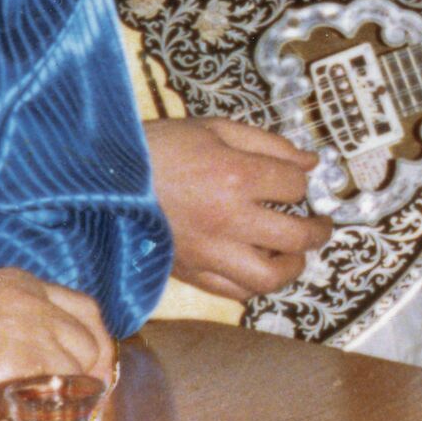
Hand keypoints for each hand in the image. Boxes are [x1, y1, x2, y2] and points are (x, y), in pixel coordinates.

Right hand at [0, 267, 112, 420]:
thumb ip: (21, 327)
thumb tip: (60, 357)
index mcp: (17, 283)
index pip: (81, 306)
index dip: (92, 338)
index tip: (94, 364)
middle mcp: (30, 298)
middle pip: (88, 334)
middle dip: (88, 366)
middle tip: (78, 393)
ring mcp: (32, 325)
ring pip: (79, 360)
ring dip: (65, 386)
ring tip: (37, 401)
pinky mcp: (28, 356)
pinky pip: (62, 382)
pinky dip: (53, 400)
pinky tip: (30, 407)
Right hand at [145, 117, 333, 299]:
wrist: (99, 178)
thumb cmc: (159, 147)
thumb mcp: (216, 128)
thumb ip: (269, 144)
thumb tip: (311, 161)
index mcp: (235, 176)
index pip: (295, 186)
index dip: (304, 181)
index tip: (298, 179)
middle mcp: (226, 219)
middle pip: (296, 237)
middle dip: (319, 230)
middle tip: (321, 224)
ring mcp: (207, 251)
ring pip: (269, 277)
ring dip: (293, 266)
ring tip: (295, 252)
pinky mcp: (188, 272)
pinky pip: (234, 292)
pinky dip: (254, 284)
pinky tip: (259, 264)